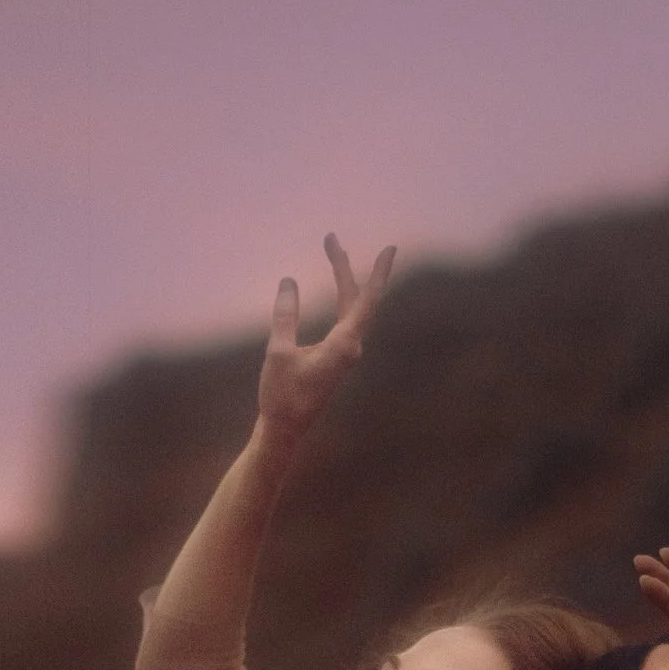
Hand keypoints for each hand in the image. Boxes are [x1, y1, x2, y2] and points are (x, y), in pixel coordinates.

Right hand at [257, 235, 394, 444]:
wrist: (284, 431)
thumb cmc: (282, 396)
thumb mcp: (279, 352)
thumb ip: (285, 315)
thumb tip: (289, 282)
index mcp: (344, 346)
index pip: (366, 302)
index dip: (378, 273)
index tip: (390, 249)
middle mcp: (350, 348)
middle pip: (356, 299)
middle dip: (344, 267)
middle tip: (330, 238)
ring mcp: (344, 354)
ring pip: (350, 308)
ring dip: (342, 280)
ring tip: (332, 251)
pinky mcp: (335, 358)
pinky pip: (344, 319)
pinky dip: (340, 297)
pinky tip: (336, 288)